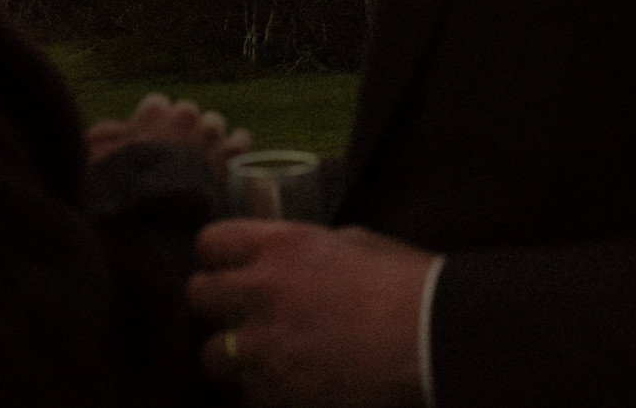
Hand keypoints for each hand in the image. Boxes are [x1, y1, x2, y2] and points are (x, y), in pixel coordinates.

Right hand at [85, 92, 254, 172]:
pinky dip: (235, 148)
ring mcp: (210, 134)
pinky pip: (241, 140)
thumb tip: (102, 132)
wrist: (157, 218)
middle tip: (175, 153)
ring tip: (202, 160)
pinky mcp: (231, 156)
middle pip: (187, 112)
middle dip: (182, 129)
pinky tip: (229, 162)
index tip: (149, 140)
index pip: (156, 104)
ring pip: (214, 124)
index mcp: (153, 113)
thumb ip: (100, 138)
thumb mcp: (97, 161)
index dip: (152, 124)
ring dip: (208, 138)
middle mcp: (184, 117)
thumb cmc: (122, 189)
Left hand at [188, 219, 431, 406]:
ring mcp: (265, 346)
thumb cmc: (409, 288)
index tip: (227, 270)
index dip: (216, 259)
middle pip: (198, 296)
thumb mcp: (358, 243)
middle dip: (216, 308)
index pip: (210, 242)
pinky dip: (263, 394)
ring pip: (211, 355)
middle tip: (239, 317)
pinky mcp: (276, 393)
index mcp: (282, 245)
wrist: (437, 342)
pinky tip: (290, 387)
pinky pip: (246, 396)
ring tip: (264, 360)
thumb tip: (292, 259)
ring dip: (232, 358)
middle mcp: (262, 290)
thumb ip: (311, 249)